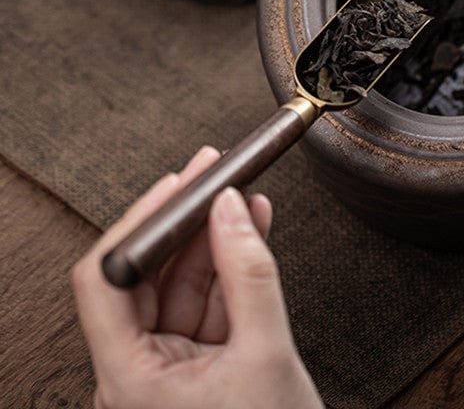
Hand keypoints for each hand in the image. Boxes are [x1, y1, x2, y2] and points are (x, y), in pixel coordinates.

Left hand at [72, 146, 322, 408]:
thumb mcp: (267, 354)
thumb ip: (250, 273)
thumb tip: (231, 208)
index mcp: (129, 380)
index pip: (107, 280)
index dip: (139, 223)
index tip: (176, 184)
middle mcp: (137, 372)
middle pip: (146, 275)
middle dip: (183, 220)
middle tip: (210, 173)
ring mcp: (167, 369)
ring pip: (180, 284)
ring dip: (212, 238)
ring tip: (239, 194)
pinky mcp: (197, 365)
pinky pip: (206, 301)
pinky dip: (229, 264)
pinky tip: (248, 229)